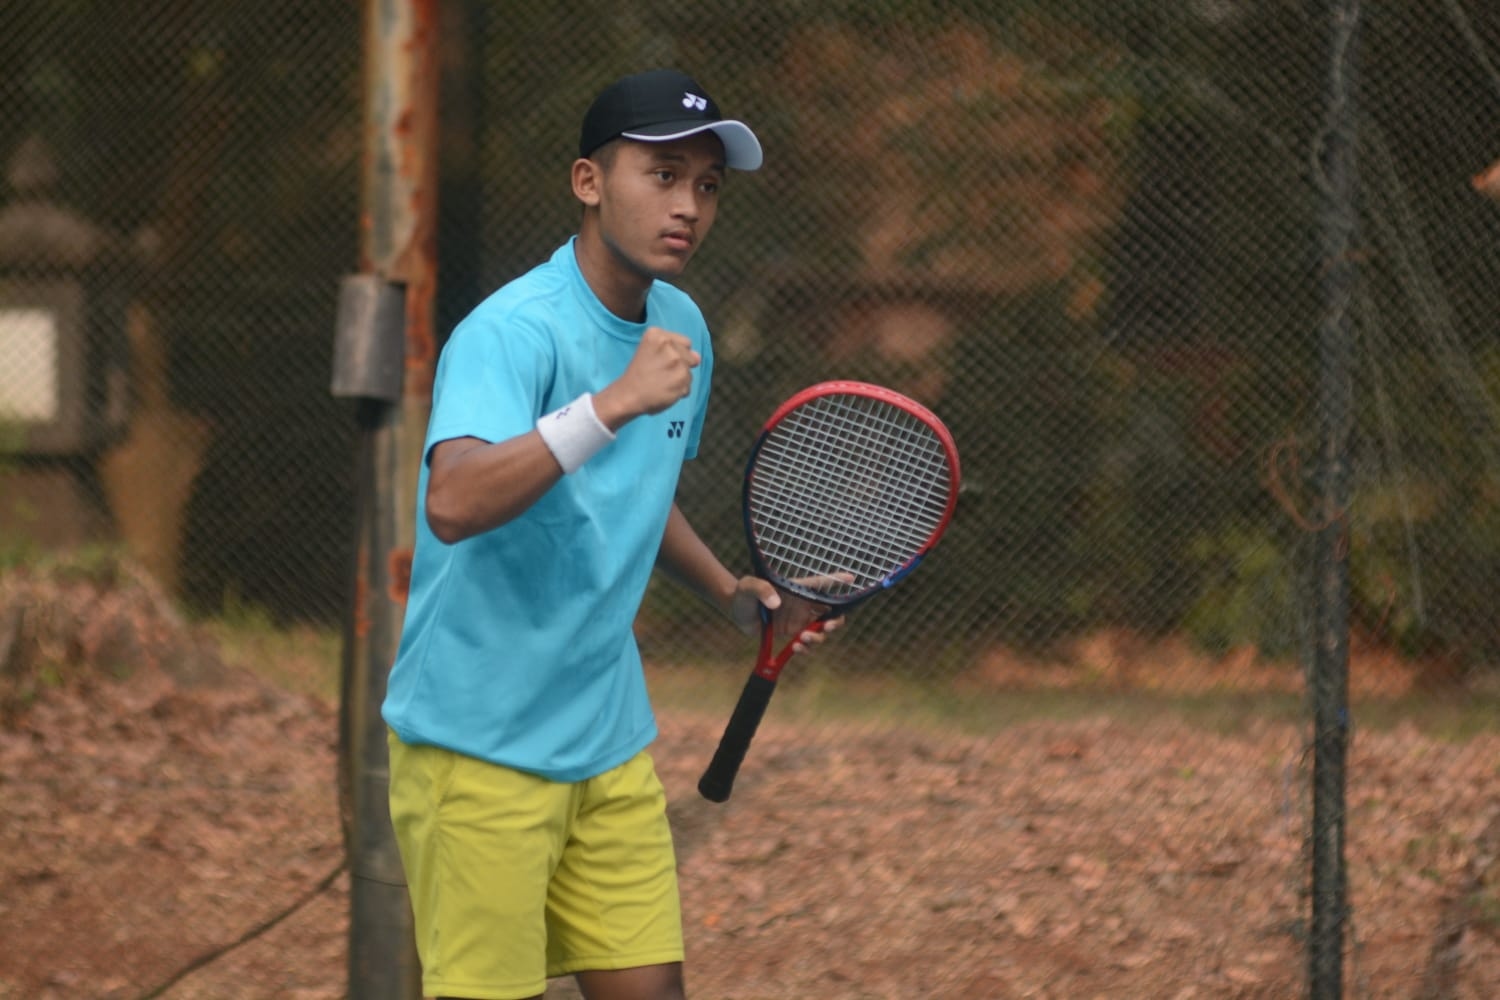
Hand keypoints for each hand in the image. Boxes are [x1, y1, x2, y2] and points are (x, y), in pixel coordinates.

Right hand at [594, 326, 699, 427]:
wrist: (628, 395)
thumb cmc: (639, 373)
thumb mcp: (649, 350)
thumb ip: (675, 348)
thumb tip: (698, 358)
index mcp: (657, 334)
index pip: (685, 342)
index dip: (676, 354)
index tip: (661, 361)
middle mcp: (668, 345)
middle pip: (690, 357)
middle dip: (679, 366)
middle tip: (660, 372)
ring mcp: (676, 361)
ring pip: (689, 372)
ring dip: (679, 380)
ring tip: (661, 382)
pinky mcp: (682, 378)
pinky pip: (688, 387)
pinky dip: (679, 392)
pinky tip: (665, 391)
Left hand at [727, 574, 848, 653]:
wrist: (735, 611)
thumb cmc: (743, 593)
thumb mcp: (748, 586)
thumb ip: (761, 589)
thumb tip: (775, 603)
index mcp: (798, 589)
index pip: (822, 583)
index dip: (838, 580)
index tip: (852, 578)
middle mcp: (803, 604)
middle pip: (831, 612)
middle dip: (835, 621)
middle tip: (827, 627)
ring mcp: (799, 620)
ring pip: (821, 631)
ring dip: (818, 639)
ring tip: (802, 641)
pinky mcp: (792, 633)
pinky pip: (806, 644)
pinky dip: (805, 649)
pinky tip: (795, 649)